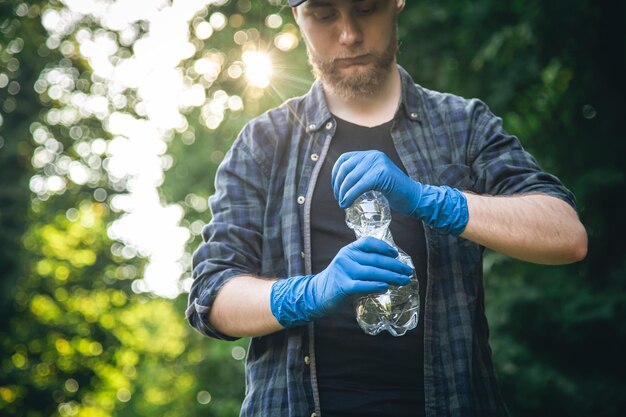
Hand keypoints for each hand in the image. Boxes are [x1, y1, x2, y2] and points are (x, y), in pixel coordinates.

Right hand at [270, 237, 412, 326]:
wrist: (318, 293)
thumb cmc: (341, 279)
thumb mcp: (351, 265)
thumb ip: (366, 262)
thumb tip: (393, 265)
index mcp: (349, 250)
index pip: (368, 242)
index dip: (384, 247)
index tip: (396, 255)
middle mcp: (346, 257)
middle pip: (375, 259)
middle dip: (394, 266)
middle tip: (407, 271)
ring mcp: (344, 271)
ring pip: (371, 272)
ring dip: (390, 276)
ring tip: (403, 281)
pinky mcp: (342, 286)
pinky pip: (362, 285)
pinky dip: (375, 286)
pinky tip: (385, 287)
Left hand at [331, 150, 468, 234]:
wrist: (413, 197)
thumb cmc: (394, 191)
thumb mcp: (375, 177)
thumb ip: (362, 175)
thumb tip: (341, 184)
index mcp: (371, 155)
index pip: (344, 159)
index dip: (335, 173)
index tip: (336, 188)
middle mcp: (373, 156)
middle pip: (345, 168)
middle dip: (338, 185)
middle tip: (339, 198)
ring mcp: (378, 163)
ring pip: (351, 178)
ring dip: (343, 192)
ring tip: (342, 203)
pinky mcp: (381, 174)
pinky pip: (359, 185)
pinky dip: (350, 196)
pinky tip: (347, 203)